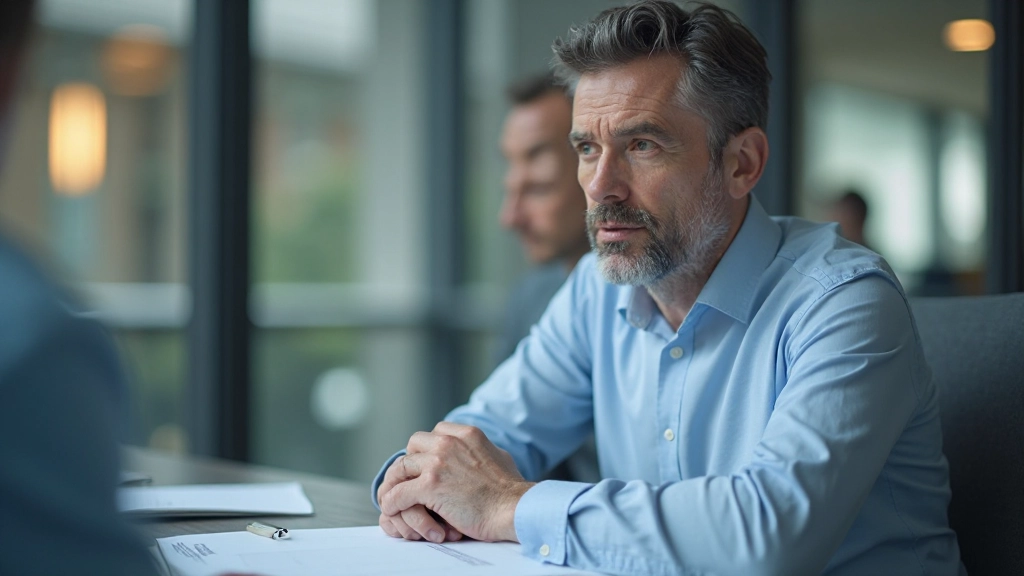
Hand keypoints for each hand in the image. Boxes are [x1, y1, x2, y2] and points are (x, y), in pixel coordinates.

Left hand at [378, 422, 534, 541]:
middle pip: (414, 444)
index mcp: (466, 434)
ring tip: (394, 496)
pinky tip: (392, 510)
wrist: (513, 509)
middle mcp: (449, 442)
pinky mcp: (429, 486)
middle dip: (411, 462)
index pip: (436, 431)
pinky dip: (392, 502)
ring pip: (400, 467)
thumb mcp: (500, 457)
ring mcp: (437, 463)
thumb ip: (482, 450)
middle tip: (411, 480)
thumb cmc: (511, 491)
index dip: (430, 448)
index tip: (428, 463)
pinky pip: (398, 492)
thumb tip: (478, 453)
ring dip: (395, 482)